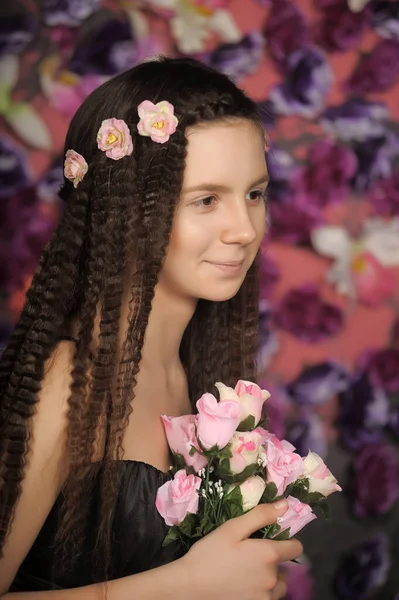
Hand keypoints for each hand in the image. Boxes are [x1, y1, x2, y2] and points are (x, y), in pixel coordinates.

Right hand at [179, 499, 301, 599]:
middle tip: (247, 555)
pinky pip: (268, 597)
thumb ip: (261, 516)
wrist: (190, 586)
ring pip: (278, 584)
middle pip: (283, 565)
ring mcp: (266, 596)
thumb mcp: (233, 528)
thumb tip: (285, 504)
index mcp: (269, 554)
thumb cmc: (210, 553)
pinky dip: (260, 591)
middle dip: (271, 559)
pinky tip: (242, 585)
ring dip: (269, 578)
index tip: (270, 539)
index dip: (287, 540)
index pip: (296, 547)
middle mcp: (273, 578)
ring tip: (246, 572)